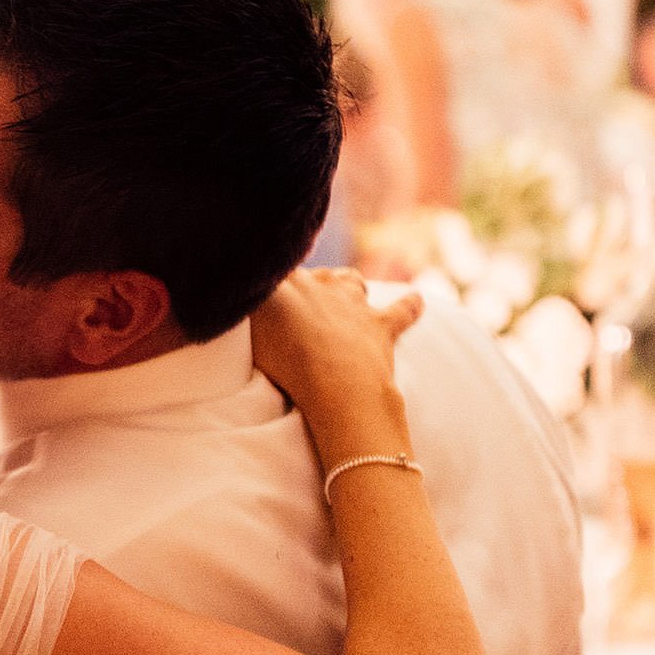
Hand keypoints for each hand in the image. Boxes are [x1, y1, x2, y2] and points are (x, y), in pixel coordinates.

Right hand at [250, 269, 419, 464]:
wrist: (335, 383)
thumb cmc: (285, 357)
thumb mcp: (247, 323)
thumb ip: (244, 301)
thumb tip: (236, 285)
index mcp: (288, 280)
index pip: (276, 271)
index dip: (270, 282)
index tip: (263, 291)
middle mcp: (323, 284)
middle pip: (314, 276)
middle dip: (308, 287)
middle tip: (297, 310)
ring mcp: (355, 304)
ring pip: (353, 283)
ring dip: (348, 288)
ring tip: (344, 299)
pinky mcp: (382, 327)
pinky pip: (403, 310)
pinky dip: (411, 304)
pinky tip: (418, 299)